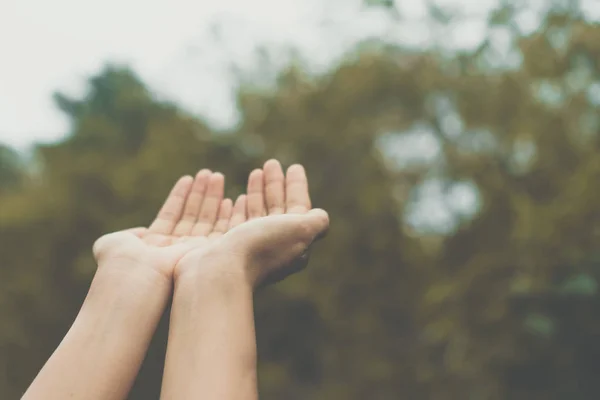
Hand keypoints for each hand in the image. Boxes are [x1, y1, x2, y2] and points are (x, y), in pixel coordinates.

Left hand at [92, 169, 244, 283]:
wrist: (136, 279)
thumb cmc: (121, 262)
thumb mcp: (113, 242)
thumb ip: (129, 234)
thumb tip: (141, 232)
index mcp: (154, 244)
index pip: (170, 215)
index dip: (179, 197)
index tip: (188, 178)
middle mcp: (175, 248)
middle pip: (190, 215)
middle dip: (200, 194)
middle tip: (209, 173)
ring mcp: (192, 251)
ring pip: (205, 220)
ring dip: (212, 198)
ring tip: (217, 176)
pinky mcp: (206, 255)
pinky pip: (219, 232)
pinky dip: (225, 215)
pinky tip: (230, 199)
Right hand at [176, 159, 328, 288]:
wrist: (218, 274)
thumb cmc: (260, 248)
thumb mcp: (299, 231)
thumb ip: (315, 222)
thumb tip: (321, 216)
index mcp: (289, 244)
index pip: (297, 210)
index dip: (297, 188)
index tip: (294, 167)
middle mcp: (267, 248)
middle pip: (274, 210)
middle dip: (274, 186)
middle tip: (271, 164)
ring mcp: (241, 249)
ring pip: (251, 215)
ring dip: (254, 193)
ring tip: (254, 173)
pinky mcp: (217, 249)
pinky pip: (225, 223)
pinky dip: (230, 208)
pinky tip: (230, 198)